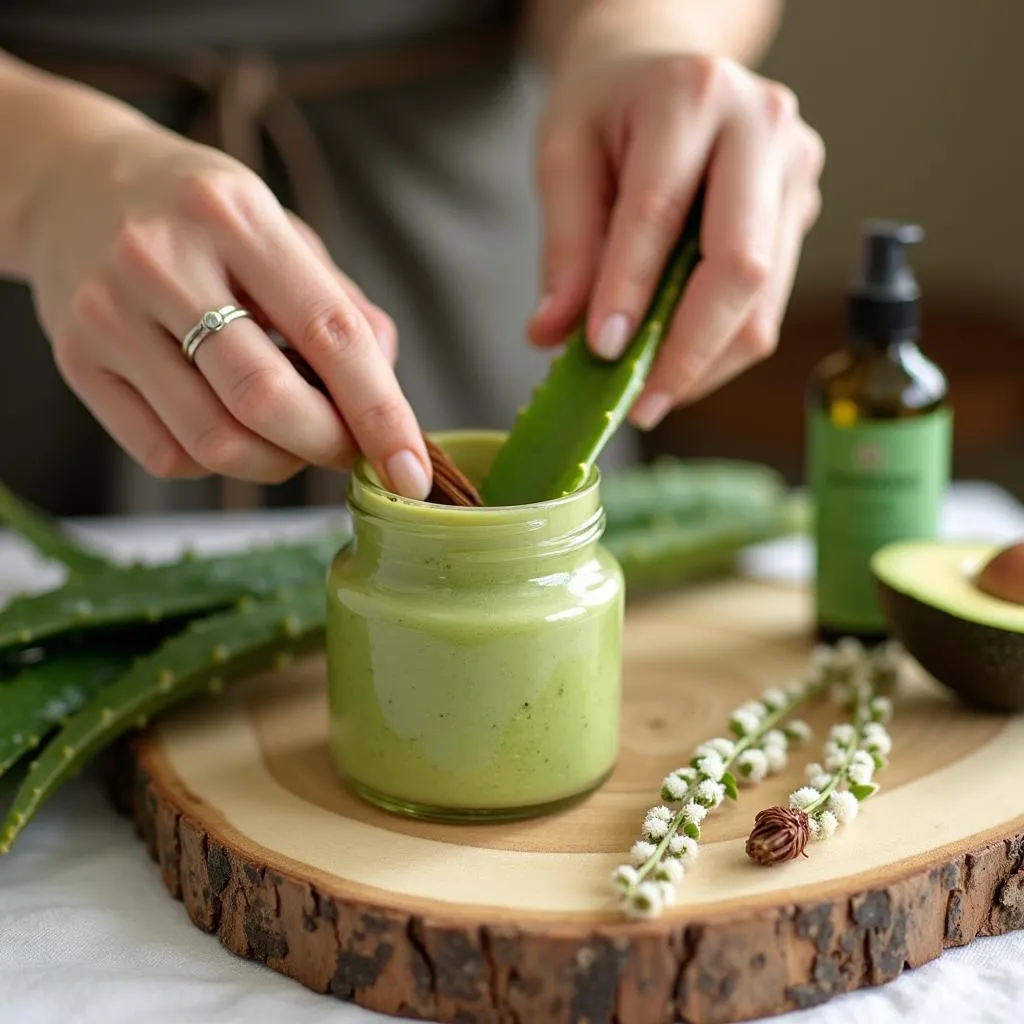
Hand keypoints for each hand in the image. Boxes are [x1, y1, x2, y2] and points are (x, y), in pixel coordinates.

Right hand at [23, 120, 431, 497]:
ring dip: (277, 463)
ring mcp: (109, 314)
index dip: (381, 413)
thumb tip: (387, 394)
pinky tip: (227, 424)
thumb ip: (343, 308)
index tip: (412, 469)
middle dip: (328, 446)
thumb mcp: (282, 230)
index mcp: (235, 216)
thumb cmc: (201, 217)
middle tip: (348, 450)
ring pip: (216, 442)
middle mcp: (162, 260)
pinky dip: (218, 461)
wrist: (72, 183)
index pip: (329, 333)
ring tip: (290, 436)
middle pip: (267, 400)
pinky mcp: (77, 362)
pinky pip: (167, 454)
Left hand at [527, 13, 824, 428]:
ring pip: (762, 302)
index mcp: (692, 95)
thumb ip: (564, 247)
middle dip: (687, 351)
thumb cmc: (606, 106)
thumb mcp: (564, 155)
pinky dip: (719, 347)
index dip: (630, 292)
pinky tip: (676, 360)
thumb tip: (553, 335)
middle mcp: (762, 126)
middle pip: (740, 267)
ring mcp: (795, 169)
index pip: (660, 213)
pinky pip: (767, 305)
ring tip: (649, 393)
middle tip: (639, 404)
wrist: (663, 64)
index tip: (602, 353)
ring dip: (704, 363)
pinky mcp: (802, 208)